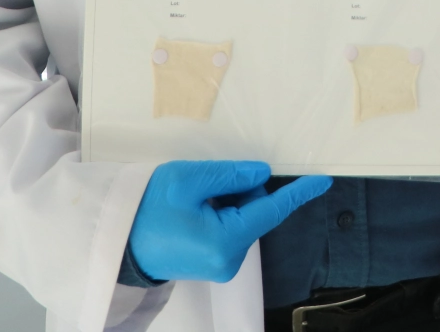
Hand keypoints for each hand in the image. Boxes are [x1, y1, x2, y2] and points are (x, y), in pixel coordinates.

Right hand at [128, 161, 330, 282]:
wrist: (116, 244)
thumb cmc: (147, 209)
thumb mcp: (188, 179)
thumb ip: (231, 175)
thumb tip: (262, 175)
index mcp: (226, 241)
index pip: (272, 210)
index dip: (298, 193)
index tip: (322, 181)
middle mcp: (230, 260)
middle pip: (254, 211)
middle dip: (239, 190)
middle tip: (203, 184)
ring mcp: (221, 265)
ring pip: (242, 219)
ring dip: (226, 201)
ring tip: (191, 200)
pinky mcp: (213, 263)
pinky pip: (229, 229)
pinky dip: (219, 213)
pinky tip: (193, 210)